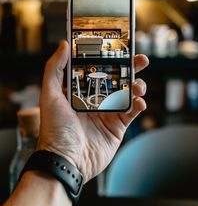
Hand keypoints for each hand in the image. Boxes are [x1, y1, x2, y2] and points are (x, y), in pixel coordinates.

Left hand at [37, 41, 148, 182]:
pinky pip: (132, 112)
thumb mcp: (50, 94)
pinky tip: (139, 102)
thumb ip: (55, 68)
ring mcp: (108, 112)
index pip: (97, 69)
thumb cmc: (54, 128)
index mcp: (81, 90)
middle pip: (117, 79)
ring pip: (128, 93)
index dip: (109, 58)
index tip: (118, 47)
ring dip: (137, 85)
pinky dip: (139, 105)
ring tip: (138, 85)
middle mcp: (95, 99)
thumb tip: (64, 44)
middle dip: (130, 68)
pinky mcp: (117, 126)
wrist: (66, 160)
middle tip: (140, 59)